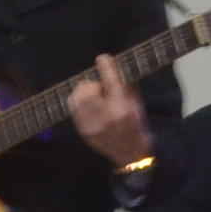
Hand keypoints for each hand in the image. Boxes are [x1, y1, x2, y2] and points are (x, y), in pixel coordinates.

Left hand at [70, 54, 147, 170]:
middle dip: (92, 84)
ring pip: (76, 98)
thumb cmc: (136, 125)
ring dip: (83, 92)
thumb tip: (113, 67)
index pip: (112, 83)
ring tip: (94, 97)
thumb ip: (126, 86)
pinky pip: (73, 108)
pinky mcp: (83, 131)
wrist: (130, 153)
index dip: (106, 67)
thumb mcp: (137, 104)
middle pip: (88, 90)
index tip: (103, 58)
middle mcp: (106, 118)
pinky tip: (89, 104)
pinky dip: (79, 101)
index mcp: (123, 110)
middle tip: (101, 88)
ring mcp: (91, 126)